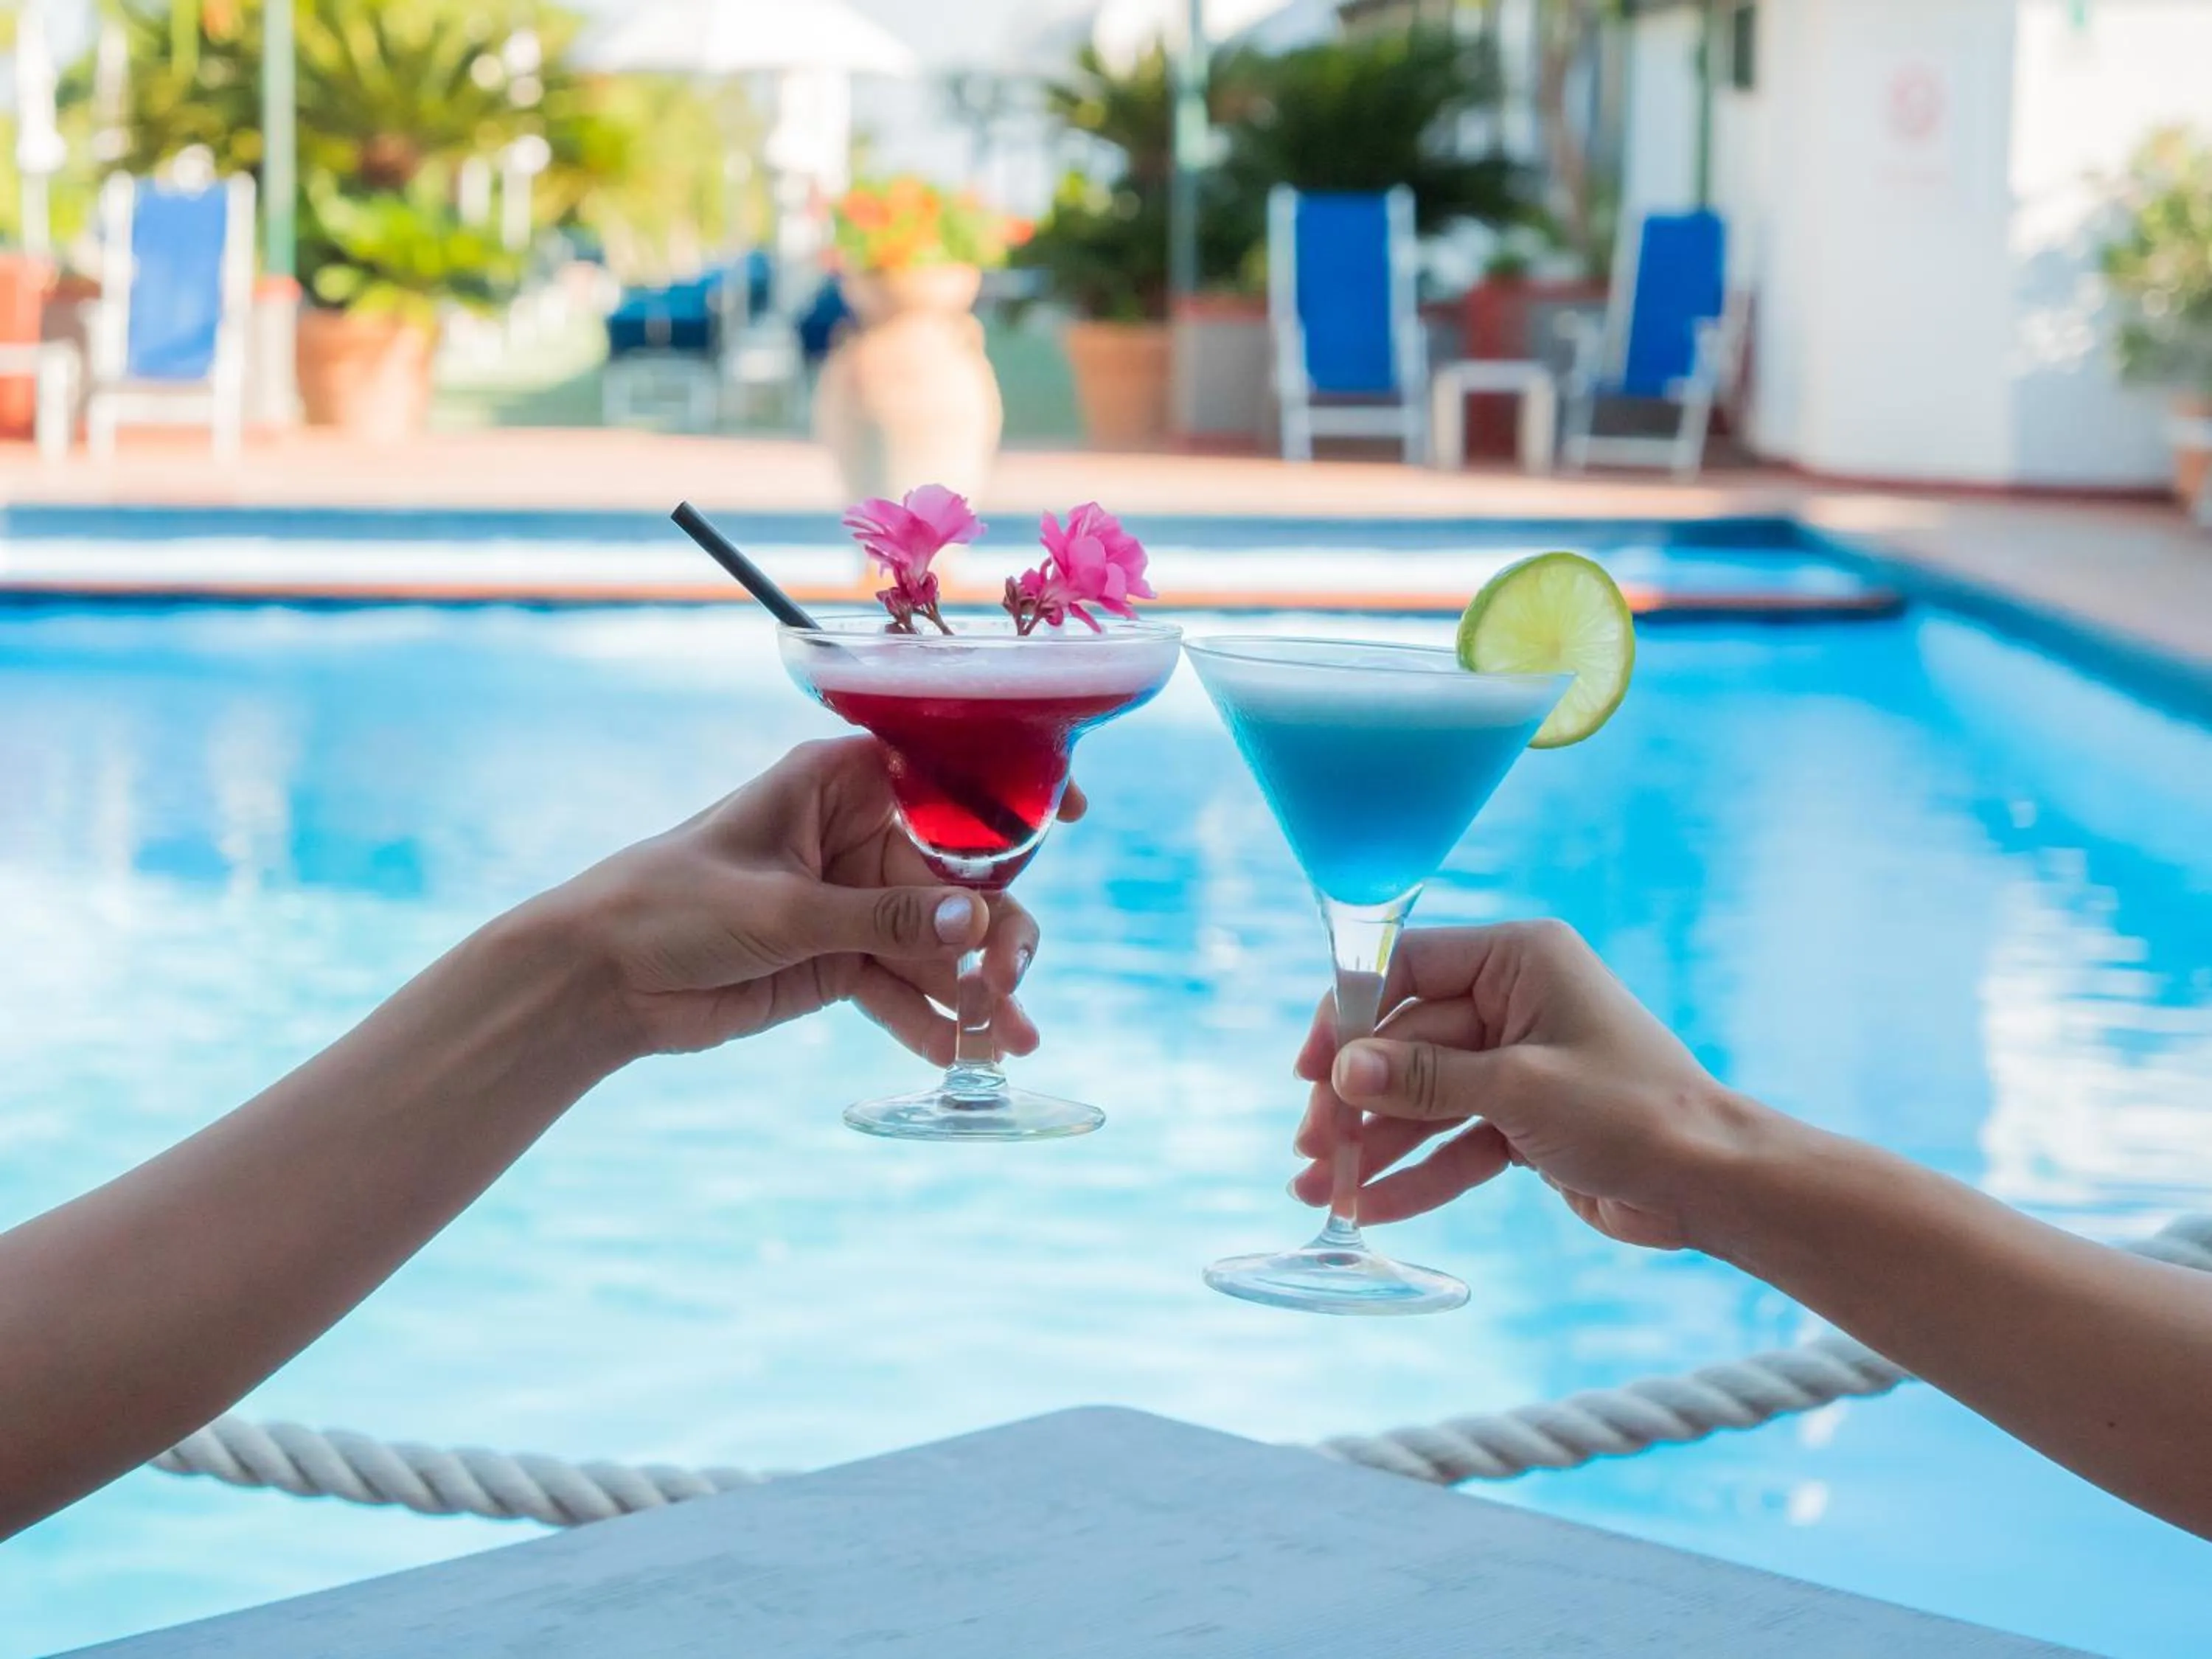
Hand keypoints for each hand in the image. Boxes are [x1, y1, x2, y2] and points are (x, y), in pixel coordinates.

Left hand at [537, 738, 1079, 1061]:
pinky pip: (901, 989)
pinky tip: (960, 1055)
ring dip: (973, 992)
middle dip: (994, 936)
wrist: (597, 980)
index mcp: (841, 783)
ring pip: (936, 944)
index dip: (1012, 794)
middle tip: (1013, 986)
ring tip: (1009, 1043)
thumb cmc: (669, 905)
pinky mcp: (837, 961)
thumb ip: (883, 921)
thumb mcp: (782, 909)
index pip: (947, 776)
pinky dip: (929, 1021)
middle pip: (956, 882)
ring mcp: (850, 903)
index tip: (1069, 813)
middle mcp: (857, 836)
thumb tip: (978, 928)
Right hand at [1288, 921, 1763, 1250]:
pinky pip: (1453, 1139)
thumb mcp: (1519, 1090)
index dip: (1348, 1015)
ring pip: (1422, 1097)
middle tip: (1310, 1149)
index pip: (1406, 968)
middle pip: (1405, 1042)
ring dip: (1373, 1145)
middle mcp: (1513, 1000)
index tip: (1308, 1070)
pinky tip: (1372, 1208)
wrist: (1716, 1187)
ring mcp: (1516, 1061)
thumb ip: (1424, 1079)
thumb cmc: (1634, 1114)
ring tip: (1318, 1191)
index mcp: (1518, 959)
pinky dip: (1417, 1173)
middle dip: (1355, 1101)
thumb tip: (1339, 1073)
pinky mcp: (1523, 1118)